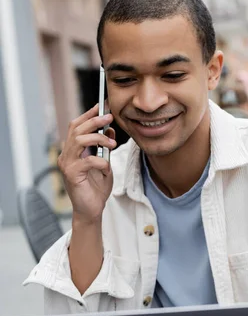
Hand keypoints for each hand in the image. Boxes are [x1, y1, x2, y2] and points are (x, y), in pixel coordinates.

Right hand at [58, 104, 116, 223]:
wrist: (91, 209)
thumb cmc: (96, 187)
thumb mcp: (105, 163)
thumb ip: (105, 147)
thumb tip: (109, 129)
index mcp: (73, 150)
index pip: (76, 126)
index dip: (88, 114)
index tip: (101, 106)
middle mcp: (67, 155)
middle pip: (77, 129)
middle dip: (94, 121)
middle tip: (109, 117)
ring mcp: (67, 164)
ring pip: (80, 140)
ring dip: (98, 138)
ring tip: (112, 144)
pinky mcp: (72, 175)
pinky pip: (88, 160)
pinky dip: (101, 162)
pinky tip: (106, 168)